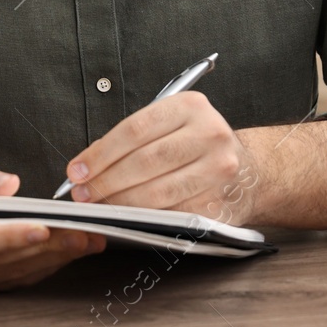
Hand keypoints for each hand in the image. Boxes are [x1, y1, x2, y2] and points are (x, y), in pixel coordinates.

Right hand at [0, 148, 104, 289]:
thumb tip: (9, 184)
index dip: (15, 236)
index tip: (44, 229)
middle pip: (8, 258)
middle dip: (50, 247)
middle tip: (86, 236)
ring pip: (16, 269)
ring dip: (54, 258)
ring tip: (89, 241)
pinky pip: (15, 274)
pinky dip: (43, 265)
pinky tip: (68, 252)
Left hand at [64, 92, 257, 224]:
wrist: (249, 171)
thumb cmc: (199, 145)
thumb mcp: (173, 124)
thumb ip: (134, 137)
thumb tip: (87, 164)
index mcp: (191, 107)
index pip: (135, 130)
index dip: (100, 153)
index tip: (77, 170)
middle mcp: (209, 135)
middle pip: (144, 162)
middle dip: (105, 181)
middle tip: (82, 193)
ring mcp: (218, 171)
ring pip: (156, 192)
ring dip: (120, 204)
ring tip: (99, 206)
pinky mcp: (219, 204)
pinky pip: (172, 214)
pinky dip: (144, 219)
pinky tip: (128, 218)